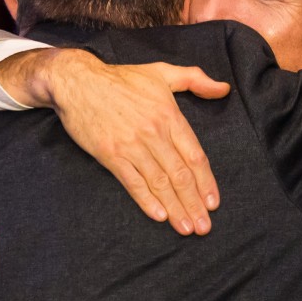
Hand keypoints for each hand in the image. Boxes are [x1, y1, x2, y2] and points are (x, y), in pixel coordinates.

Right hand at [0, 48, 227, 234]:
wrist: (77, 81)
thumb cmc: (121, 78)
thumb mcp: (161, 72)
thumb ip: (195, 79)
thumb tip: (224, 89)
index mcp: (169, 115)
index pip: (194, 156)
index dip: (206, 182)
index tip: (213, 203)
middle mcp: (153, 133)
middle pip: (180, 175)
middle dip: (194, 203)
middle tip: (204, 227)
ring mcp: (131, 146)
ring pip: (159, 182)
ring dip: (175, 208)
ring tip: (186, 228)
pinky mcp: (110, 155)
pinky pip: (133, 182)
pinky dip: (147, 201)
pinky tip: (159, 216)